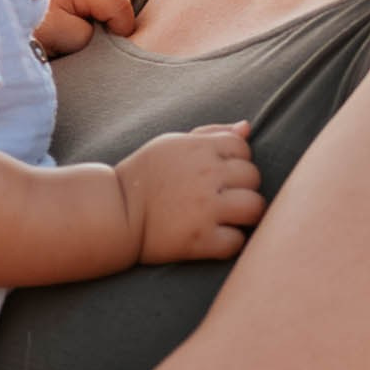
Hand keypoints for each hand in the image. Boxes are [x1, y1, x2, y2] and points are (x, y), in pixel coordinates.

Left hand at [35, 0, 138, 55]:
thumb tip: (101, 28)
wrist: (3, 12)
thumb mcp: (59, 39)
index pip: (118, 2)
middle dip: (123, 9)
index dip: (124, 25)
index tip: (114, 40)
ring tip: (111, 10)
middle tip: (108, 28)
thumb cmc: (32, 28)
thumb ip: (87, 34)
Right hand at [115, 121, 262, 264]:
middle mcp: (205, 176)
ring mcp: (205, 209)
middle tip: (223, 198)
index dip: (236, 162)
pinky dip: (230, 242)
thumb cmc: (143, 176)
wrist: (115, 213)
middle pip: (253, 177)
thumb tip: (247, 128)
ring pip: (255, 208)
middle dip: (242, 187)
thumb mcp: (171, 144)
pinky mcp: (200, 240)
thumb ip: (210, 133)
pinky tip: (216, 238)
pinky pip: (238, 241)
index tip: (220, 175)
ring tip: (229, 218)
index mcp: (198, 149)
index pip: (243, 149)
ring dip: (246, 214)